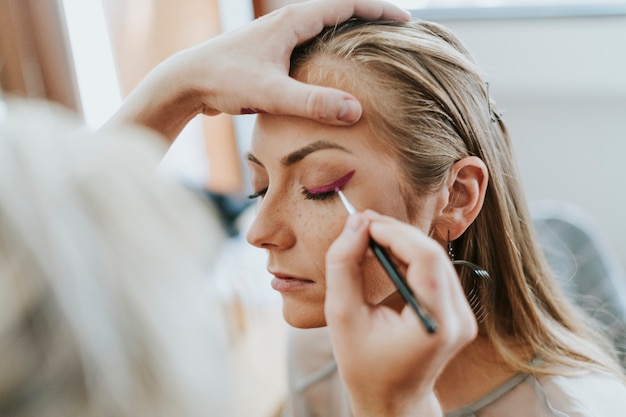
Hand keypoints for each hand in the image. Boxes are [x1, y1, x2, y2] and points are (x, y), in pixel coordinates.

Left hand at [107, 0, 409, 140]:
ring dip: (349, 34)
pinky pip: (309, 45)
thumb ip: (312, 102)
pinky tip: (334, 72)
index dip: (378, 10)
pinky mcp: (270, 53)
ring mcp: (277, 37)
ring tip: (372, 50)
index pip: (345, 4)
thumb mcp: (271, 93)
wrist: (186, 81)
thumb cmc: (224, 80)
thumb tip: (356, 110)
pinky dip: (330, 50)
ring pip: (323, 28)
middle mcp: (287, 23)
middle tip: (396, 33)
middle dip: (369, 18)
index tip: (406, 20)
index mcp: (292, 22)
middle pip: (337, 11)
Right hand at [325, 211, 477, 416]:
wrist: (392, 400)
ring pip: (436, 258)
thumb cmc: (364, 365)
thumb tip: (355, 224)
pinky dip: (410, 255)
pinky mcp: (458, 311)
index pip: (426, 259)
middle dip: (396, 232)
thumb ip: (344, 267)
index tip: (363, 223)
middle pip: (434, 254)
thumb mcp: (342, 316)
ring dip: (402, 241)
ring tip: (369, 234)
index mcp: (436, 325)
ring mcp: (464, 315)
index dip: (395, 232)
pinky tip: (385, 250)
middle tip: (362, 223)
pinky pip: (436, 270)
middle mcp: (459, 318)